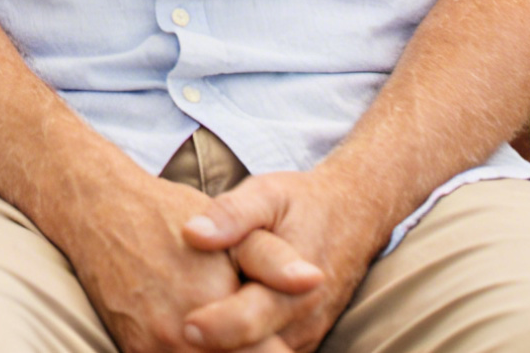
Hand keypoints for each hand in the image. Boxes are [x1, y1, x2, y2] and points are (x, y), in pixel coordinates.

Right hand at [52, 166, 312, 352]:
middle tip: (258, 332)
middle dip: (254, 346)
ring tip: (232, 331)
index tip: (275, 333)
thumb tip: (315, 281)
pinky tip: (204, 334)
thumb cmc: (170, 216)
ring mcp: (153, 348)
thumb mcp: (233, 228)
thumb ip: (276, 261)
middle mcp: (182, 339)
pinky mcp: (133, 351)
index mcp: (217, 311)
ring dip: (226, 349)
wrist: (99, 211)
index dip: (275, 345)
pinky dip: (192, 351)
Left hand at [178, 169, 380, 352]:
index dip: (216, 327)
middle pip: (256, 352)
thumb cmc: (303, 203)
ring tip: (183, 336)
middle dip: (216, 348)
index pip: (252, 320)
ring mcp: (303, 336)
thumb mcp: (267, 193)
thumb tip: (193, 233)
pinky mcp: (299, 341)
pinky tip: (208, 337)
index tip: (186, 325)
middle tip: (175, 333)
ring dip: (226, 351)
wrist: (354, 217)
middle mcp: (303, 320)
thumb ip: (231, 213)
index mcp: (297, 285)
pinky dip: (239, 349)